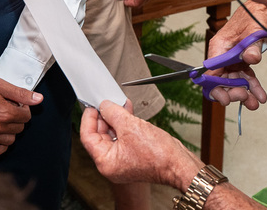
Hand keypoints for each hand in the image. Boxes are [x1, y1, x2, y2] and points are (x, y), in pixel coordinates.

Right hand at [0, 76, 40, 156]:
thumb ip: (19, 93)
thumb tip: (39, 99)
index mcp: (4, 111)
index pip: (26, 116)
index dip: (23, 108)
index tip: (16, 104)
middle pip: (19, 128)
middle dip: (16, 119)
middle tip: (6, 111)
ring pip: (10, 141)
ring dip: (9, 132)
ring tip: (0, 122)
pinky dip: (0, 146)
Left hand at [80, 101, 201, 188]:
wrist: (179, 164)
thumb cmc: (158, 154)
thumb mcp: (130, 126)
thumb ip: (113, 113)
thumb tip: (104, 106)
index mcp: (105, 162)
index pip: (87, 137)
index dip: (89, 118)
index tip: (92, 106)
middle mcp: (111, 164)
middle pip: (98, 136)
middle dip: (103, 117)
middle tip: (107, 102)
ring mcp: (122, 161)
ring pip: (111, 135)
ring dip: (115, 118)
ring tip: (119, 104)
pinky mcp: (132, 156)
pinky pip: (122, 138)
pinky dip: (124, 125)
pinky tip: (128, 112)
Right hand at [205, 5, 266, 109]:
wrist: (265, 11)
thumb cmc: (255, 16)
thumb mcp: (254, 31)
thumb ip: (252, 46)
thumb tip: (251, 58)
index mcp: (219, 47)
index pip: (210, 72)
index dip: (216, 87)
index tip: (226, 98)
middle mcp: (222, 54)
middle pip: (221, 80)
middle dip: (232, 92)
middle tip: (245, 98)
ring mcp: (232, 58)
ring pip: (233, 81)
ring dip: (244, 93)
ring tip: (255, 103)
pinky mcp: (241, 60)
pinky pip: (244, 76)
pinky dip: (252, 87)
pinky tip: (260, 96)